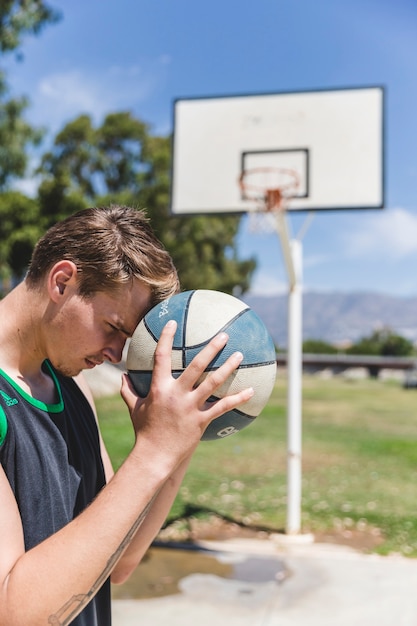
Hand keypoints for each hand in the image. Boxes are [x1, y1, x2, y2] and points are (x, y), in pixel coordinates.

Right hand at [121, 320, 253, 463]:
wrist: (154, 456)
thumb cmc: (144, 431)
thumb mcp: (134, 409)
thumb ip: (128, 391)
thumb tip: (122, 377)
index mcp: (159, 388)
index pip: (161, 357)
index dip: (166, 338)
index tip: (172, 322)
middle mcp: (176, 394)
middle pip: (196, 366)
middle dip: (211, 348)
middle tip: (224, 335)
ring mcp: (190, 407)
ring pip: (213, 383)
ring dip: (228, 368)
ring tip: (240, 355)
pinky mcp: (201, 420)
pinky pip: (222, 407)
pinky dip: (238, 399)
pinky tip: (251, 391)